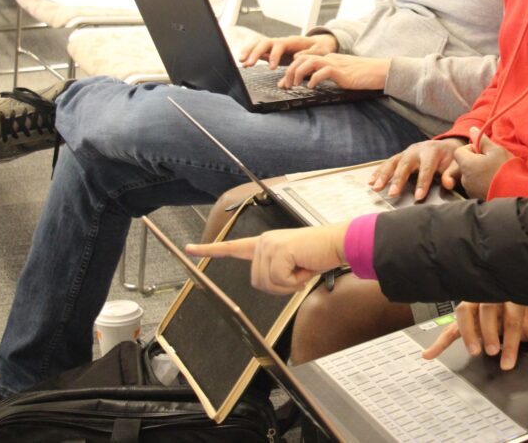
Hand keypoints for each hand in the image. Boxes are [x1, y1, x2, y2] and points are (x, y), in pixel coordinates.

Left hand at [185, 222, 349, 294]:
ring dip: (289, 283)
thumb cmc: (319, 254)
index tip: (189, 249)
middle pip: (257, 282)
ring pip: (267, 283)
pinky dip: (294, 281)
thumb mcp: (293, 266)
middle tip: (298, 272)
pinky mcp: (277, 251)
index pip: (232, 247)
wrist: (338, 243)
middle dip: (280, 285)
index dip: (209, 250)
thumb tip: (272, 282)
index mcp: (264, 244)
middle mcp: (263, 242)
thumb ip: (276, 272)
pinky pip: (279, 280)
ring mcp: (269, 245)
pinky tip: (304, 266)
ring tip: (302, 267)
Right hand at [239, 34, 337, 68]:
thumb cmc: (320, 48)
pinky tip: (244, 63)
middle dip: (255, 53)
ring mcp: (275, 46)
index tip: (272, 67)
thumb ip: (309, 54)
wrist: (318, 44)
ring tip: (241, 62)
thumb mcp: (320, 50)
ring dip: (249, 52)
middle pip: (264, 43)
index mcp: (292, 41)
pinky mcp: (272, 51)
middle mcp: (281, 41)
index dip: (274, 55)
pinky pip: (259, 51)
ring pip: (258, 45)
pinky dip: (250, 55)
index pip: (279, 45)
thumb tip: (296, 57)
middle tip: (248, 64)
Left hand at [280, 53, 389, 90]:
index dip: (292, 69)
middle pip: (302, 58)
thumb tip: (315, 83)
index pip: (304, 59)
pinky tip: (311, 87)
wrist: (378, 71)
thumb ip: (329, 75)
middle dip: (290, 71)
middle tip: (286, 85)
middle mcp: (329, 58)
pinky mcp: (340, 71)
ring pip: (308, 62)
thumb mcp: (342, 74)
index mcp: (328, 58)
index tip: (284, 82)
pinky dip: (313, 79)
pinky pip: (322, 72)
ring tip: (295, 85)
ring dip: (298, 73)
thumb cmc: (363, 75)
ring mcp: (334, 63)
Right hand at [369, 138, 466, 199]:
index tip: (418, 197)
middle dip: (398, 179)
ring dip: (383, 175)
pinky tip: (371, 182)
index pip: (426, 168)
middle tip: (392, 194)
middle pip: (405, 164)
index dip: (422, 183)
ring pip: (393, 162)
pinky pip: (388, 163)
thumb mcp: (456, 164)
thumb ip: (453, 173)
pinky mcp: (400, 156)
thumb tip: (448, 184)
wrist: (446, 145)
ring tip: (376, 188)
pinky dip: (379, 172)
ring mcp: (406, 152)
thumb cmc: (451, 158)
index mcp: (432, 151)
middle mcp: (417, 150)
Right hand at [422, 302, 527, 370]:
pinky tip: (429, 354)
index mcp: (512, 296)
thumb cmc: (519, 304)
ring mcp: (475, 297)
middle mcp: (491, 294)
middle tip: (491, 351)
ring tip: (473, 350)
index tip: (507, 361)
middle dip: (488, 332)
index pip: (511, 319)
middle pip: (487, 311)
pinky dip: (440, 340)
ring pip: (467, 310)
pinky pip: (451, 323)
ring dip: (467, 331)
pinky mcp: (464, 308)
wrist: (509, 283)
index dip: (510, 341)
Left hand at [453, 127, 512, 199]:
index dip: (469, 149)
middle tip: (491, 162)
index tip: (483, 151)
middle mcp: (465, 179)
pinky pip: (476, 186)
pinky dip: (482, 183)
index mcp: (467, 164)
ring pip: (470, 176)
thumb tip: (472, 129)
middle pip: (464, 164)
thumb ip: (482, 140)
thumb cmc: (506, 169)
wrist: (517, 193)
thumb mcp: (496, 150)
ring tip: (495, 173)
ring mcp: (470, 190)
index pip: (458, 152)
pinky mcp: (477, 198)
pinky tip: (495, 182)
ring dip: (479, 172)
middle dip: (475, 161)